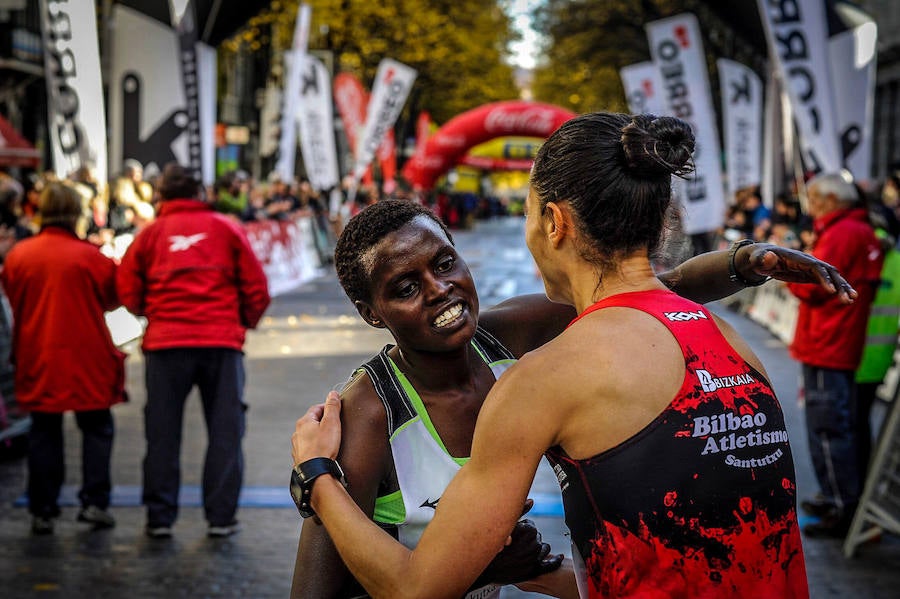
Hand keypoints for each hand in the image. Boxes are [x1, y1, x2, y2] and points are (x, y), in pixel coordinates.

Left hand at [291, 391, 342, 465]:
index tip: (337, 412)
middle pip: (312, 422)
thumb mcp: (332, 423)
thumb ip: (332, 407)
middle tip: (336, 427)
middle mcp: (297, 433)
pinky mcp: (300, 458)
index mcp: (304, 422)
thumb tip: (332, 393)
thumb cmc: (323, 447)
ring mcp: (297, 446)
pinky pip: (308, 448)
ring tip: (330, 441)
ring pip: (309, 436)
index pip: (317, 408)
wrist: (315, 472)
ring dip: (318, 436)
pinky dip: (315, 448)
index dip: (328, 408)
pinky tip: (322, 452)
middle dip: (323, 422)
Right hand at [470, 516, 563, 587]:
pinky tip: (560, 558)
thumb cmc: (490, 544)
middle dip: (529, 538)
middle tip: (515, 543)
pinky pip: (550, 566)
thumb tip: (532, 501)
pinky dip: (556, 561)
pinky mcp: (533, 571)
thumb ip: (519, 511)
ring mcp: (534, 559)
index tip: (514, 533)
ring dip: (538, 548)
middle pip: (537, 537)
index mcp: (528, 530)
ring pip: (544, 549)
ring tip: (525, 550)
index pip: (531, 526)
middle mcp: (534, 544)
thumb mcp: (503, 524)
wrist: (483, 568)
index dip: (522, 528)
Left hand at [742, 242, 857, 303]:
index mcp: (797, 258)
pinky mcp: (812, 275)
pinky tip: (848, 299)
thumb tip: (769, 257)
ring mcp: (812, 268)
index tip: (831, 291)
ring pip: (832, 277)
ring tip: (852, 300)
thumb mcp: (757, 259)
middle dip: (839, 285)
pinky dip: (838, 289)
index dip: (824, 278)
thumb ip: (763, 259)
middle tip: (847, 299)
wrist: (762, 258)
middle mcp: (809, 261)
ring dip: (843, 287)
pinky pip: (828, 282)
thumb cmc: (758, 259)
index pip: (815, 267)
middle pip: (828, 272)